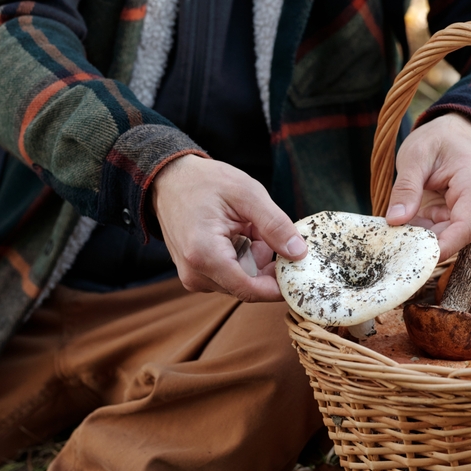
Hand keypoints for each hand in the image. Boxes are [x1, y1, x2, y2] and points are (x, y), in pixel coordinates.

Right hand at [149, 155, 305, 301]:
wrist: (169, 180)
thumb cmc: (204, 182)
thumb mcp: (247, 194)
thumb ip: (275, 225)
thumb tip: (298, 253)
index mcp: (205, 255)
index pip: (251, 290)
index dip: (280, 286)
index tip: (301, 272)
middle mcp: (196, 274)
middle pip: (249, 286)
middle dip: (267, 264)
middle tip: (266, 231)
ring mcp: (194, 277)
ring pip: (243, 281)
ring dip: (255, 258)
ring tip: (247, 227)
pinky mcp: (197, 275)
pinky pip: (232, 275)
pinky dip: (243, 257)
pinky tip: (238, 234)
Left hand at [385, 114, 470, 260]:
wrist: (455, 133)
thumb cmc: (439, 139)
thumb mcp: (416, 156)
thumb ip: (406, 187)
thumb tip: (395, 220)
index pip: (465, 227)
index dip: (443, 247)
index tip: (416, 258)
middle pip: (453, 238)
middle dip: (422, 245)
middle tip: (389, 245)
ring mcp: (466, 214)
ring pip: (442, 239)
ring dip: (417, 239)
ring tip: (390, 234)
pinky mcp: (453, 219)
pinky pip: (435, 233)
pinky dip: (416, 232)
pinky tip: (398, 228)